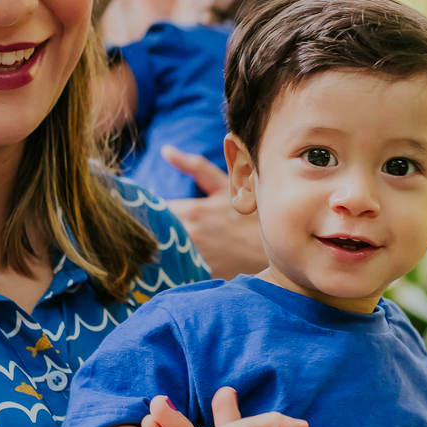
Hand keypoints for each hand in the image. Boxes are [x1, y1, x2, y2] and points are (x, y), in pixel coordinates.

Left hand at [160, 144, 266, 278]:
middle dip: (151, 227)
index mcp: (192, 211)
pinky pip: (178, 271)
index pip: (151, 209)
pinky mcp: (203, 276)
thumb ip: (193, 166)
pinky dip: (175, 264)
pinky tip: (179, 259)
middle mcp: (190, 236)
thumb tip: (165, 150)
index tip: (147, 207)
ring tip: (166, 242)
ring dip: (162, 246)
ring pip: (163, 253)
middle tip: (151, 225)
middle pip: (153, 233)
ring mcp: (196, 259)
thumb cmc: (251, 212)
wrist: (279, 246)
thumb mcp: (226, 184)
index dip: (147, 208)